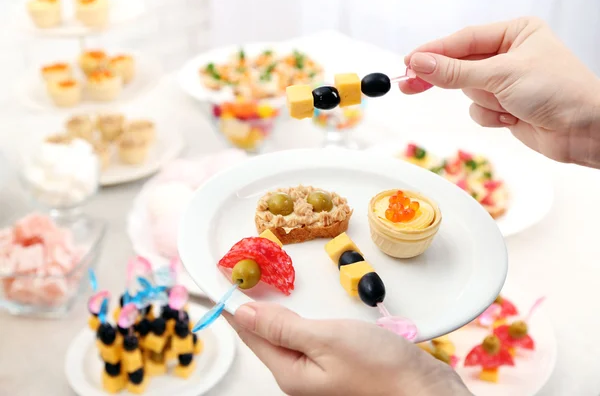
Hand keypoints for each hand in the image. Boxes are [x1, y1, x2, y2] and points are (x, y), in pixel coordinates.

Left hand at [225, 302, 471, 395]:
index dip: (235, 307)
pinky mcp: (335, 364)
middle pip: (266, 336)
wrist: (421, 387)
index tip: (223, 283)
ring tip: (263, 289)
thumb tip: (244, 313)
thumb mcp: (325, 339)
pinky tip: (302, 308)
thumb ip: (282, 326)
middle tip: (241, 278)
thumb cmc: (379, 367)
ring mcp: (318, 370)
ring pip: (287, 336)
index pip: (251, 334)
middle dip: (253, 308)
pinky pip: (307, 338)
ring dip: (276, 312)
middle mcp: (300, 374)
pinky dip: (300, 318)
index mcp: (290, 371)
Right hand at [400, 17, 599, 168]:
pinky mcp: (506, 106)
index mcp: (515, 33)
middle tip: (408, 83)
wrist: (586, 131)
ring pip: (468, 91)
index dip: (433, 51)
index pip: (463, 40)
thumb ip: (455, 72)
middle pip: (460, 65)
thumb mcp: (501, 75)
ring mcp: (507, 82)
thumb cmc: (559, 91)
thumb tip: (419, 62)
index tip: (408, 62)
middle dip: (444, 78)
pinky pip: (479, 111)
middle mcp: (510, 54)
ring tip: (509, 105)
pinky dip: (492, 117)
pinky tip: (513, 118)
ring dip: (485, 102)